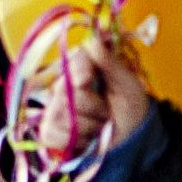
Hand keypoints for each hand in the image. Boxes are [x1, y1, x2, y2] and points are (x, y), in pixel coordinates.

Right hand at [29, 35, 153, 165]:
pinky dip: (72, 140)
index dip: (77, 71)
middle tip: (107, 112)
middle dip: (93, 107)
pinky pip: (50, 133)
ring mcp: (54, 108)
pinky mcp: (49, 131)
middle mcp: (64, 86)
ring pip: (60, 114)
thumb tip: (91, 40)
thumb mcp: (127, 84)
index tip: (88, 79)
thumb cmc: (131, 108)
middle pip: (65, 92)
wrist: (132, 139)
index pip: (70, 62)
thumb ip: (109, 62)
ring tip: (99, 127)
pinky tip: (85, 139)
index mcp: (83, 69)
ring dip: (88, 126)